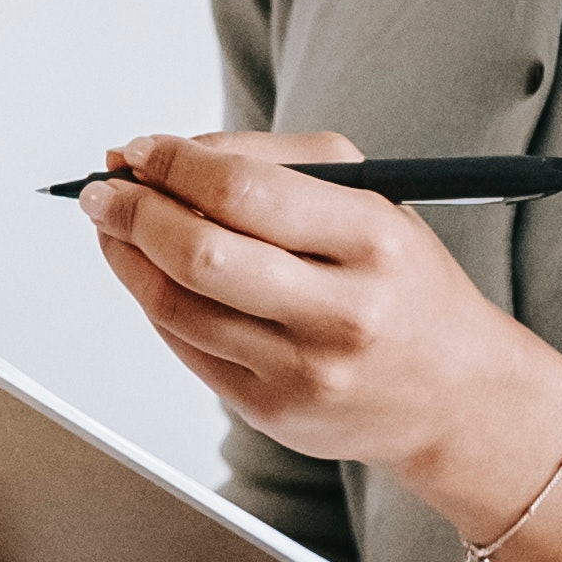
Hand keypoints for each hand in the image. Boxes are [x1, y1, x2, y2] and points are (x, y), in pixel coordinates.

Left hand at [76, 131, 561, 526]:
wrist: (459, 397)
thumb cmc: (403, 283)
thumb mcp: (371, 200)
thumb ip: (273, 164)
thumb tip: (159, 157)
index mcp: (375, 240)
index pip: (244, 192)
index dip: (173, 166)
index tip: (138, 150)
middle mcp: (344, 311)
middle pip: (199, 253)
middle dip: (133, 212)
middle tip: (102, 191)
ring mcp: (306, 371)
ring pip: (177, 306)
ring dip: (127, 257)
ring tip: (113, 226)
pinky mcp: (274, 412)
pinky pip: (186, 347)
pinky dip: (153, 302)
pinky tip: (148, 275)